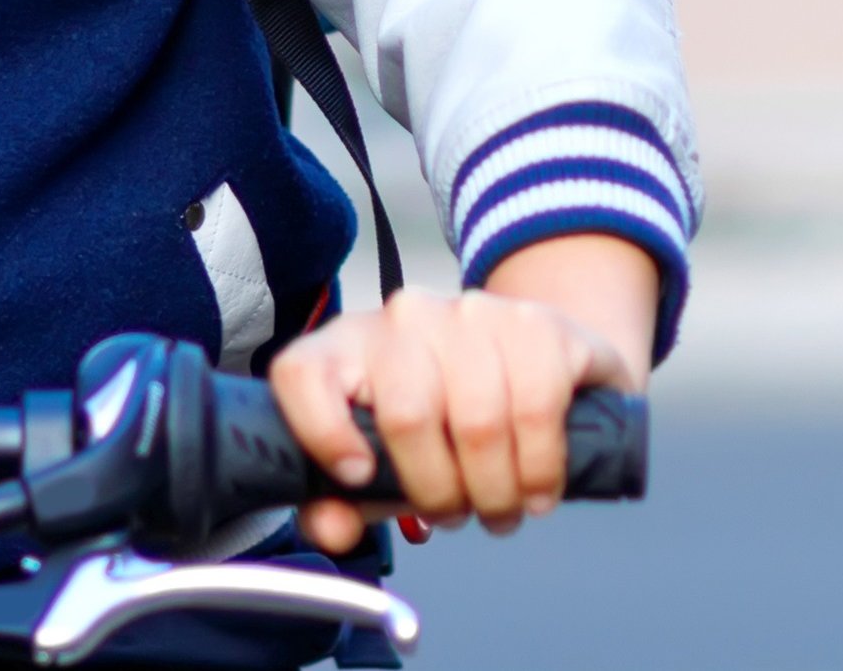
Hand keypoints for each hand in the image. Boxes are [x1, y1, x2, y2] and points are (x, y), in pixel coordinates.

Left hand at [268, 234, 657, 553]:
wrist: (533, 362)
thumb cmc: (443, 417)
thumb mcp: (385, 464)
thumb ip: (342, 501)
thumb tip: (333, 528)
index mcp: (346, 348)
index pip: (303, 373)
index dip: (322, 432)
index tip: (358, 476)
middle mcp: (404, 319)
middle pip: (407, 415)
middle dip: (438, 492)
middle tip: (456, 514)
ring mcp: (472, 313)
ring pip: (478, 422)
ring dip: (495, 490)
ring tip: (500, 507)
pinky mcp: (535, 324)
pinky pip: (536, 408)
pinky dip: (539, 467)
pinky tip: (537, 488)